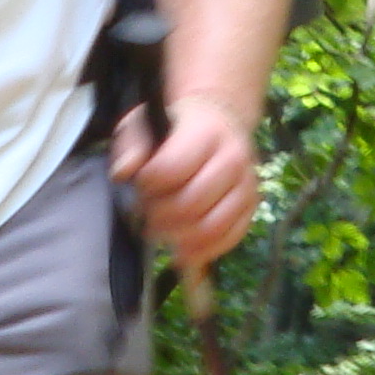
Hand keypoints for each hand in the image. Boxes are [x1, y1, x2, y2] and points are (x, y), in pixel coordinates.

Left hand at [110, 94, 260, 279]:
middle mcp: (233, 159)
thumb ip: (130, 144)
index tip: (141, 184)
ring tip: (160, 231)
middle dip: (160, 214)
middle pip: (191, 203)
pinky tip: (181, 252)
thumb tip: (124, 173)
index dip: (148, 184)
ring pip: (212, 226)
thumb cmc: (175, 126)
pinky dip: (203, 252)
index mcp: (206, 133)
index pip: (171, 169)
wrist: (221, 121)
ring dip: (179, 238)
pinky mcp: (251, 206)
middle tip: (147, 211)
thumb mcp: (145, 123)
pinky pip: (230, 238)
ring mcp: (246, 185)